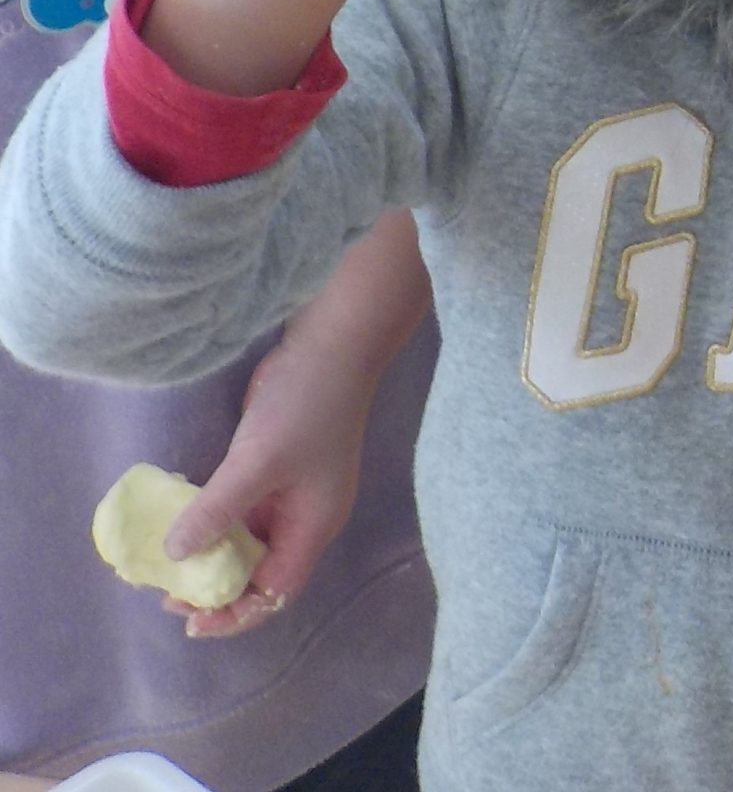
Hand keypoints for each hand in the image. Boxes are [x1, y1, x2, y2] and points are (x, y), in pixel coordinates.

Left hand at [159, 334, 381, 638]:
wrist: (331, 346)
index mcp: (314, 526)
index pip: (275, 591)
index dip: (235, 613)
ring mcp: (291, 493)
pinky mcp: (275, 470)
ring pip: (249, 544)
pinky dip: (214, 525)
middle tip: (168, 593)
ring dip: (212, 557)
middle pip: (261, 573)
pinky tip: (185, 522)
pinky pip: (242, 514)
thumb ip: (216, 511)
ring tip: (169, 565)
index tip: (189, 618)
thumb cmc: (304, 407)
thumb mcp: (257, 462)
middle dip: (218, 590)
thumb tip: (174, 555)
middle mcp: (305, 518)